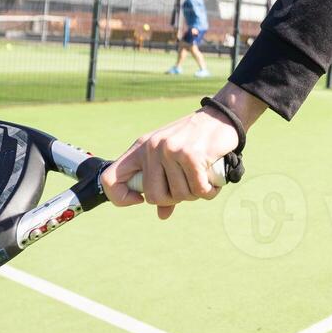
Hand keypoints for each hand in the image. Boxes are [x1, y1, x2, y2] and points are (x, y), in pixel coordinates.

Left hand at [98, 101, 247, 219]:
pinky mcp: (190, 155)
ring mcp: (170, 150)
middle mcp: (151, 148)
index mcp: (140, 148)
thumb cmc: (195, 141)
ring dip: (196, 194)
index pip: (110, 178)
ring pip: (179, 195)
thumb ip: (164, 185)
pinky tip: (213, 181)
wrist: (221, 117)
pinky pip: (198, 190)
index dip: (120, 197)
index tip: (139, 199)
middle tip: (187, 186)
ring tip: (203, 178)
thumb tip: (162, 215)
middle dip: (174, 198)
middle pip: (153, 196)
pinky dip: (209, 191)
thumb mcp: (172, 160)